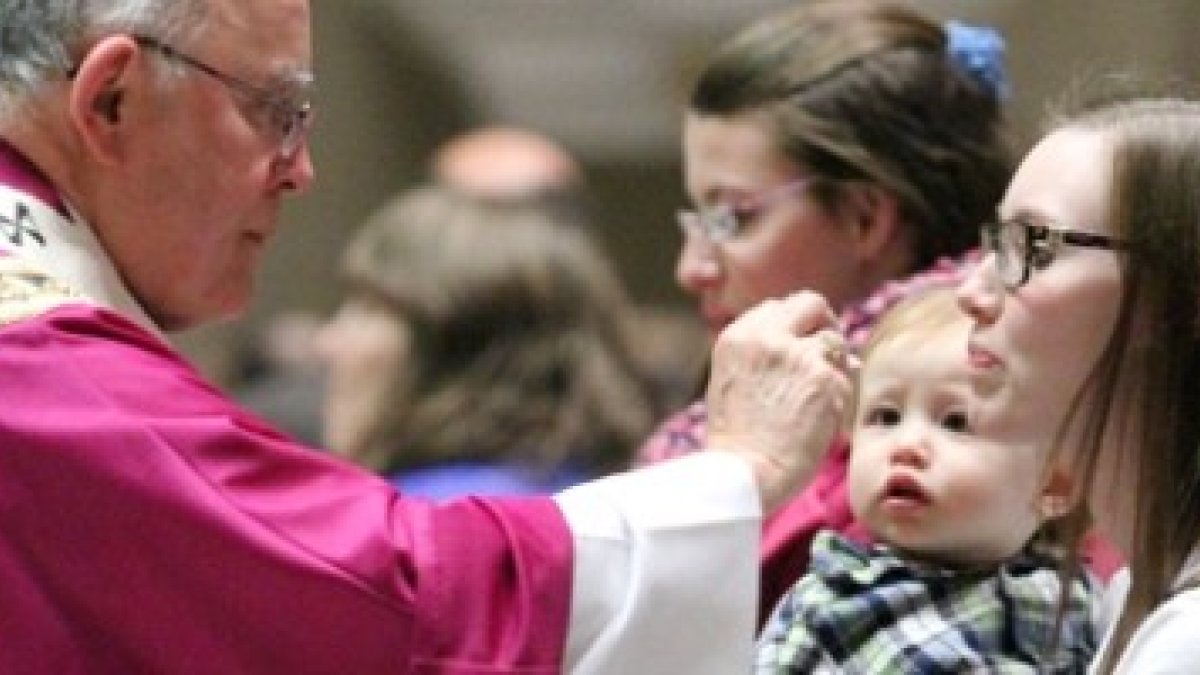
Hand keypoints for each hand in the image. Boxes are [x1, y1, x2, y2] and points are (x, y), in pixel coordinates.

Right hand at [705, 291, 853, 513]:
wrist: (745, 474)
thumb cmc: (739, 439)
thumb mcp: (736, 382)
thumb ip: (768, 356)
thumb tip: (825, 345)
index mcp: (738, 336)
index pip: (778, 307)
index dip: (795, 326)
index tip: (800, 347)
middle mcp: (766, 337)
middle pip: (811, 303)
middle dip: (824, 324)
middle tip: (827, 355)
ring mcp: (799, 355)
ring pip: (836, 341)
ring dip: (835, 365)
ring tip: (820, 398)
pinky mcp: (827, 378)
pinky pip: (847, 375)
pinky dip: (841, 395)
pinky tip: (822, 418)